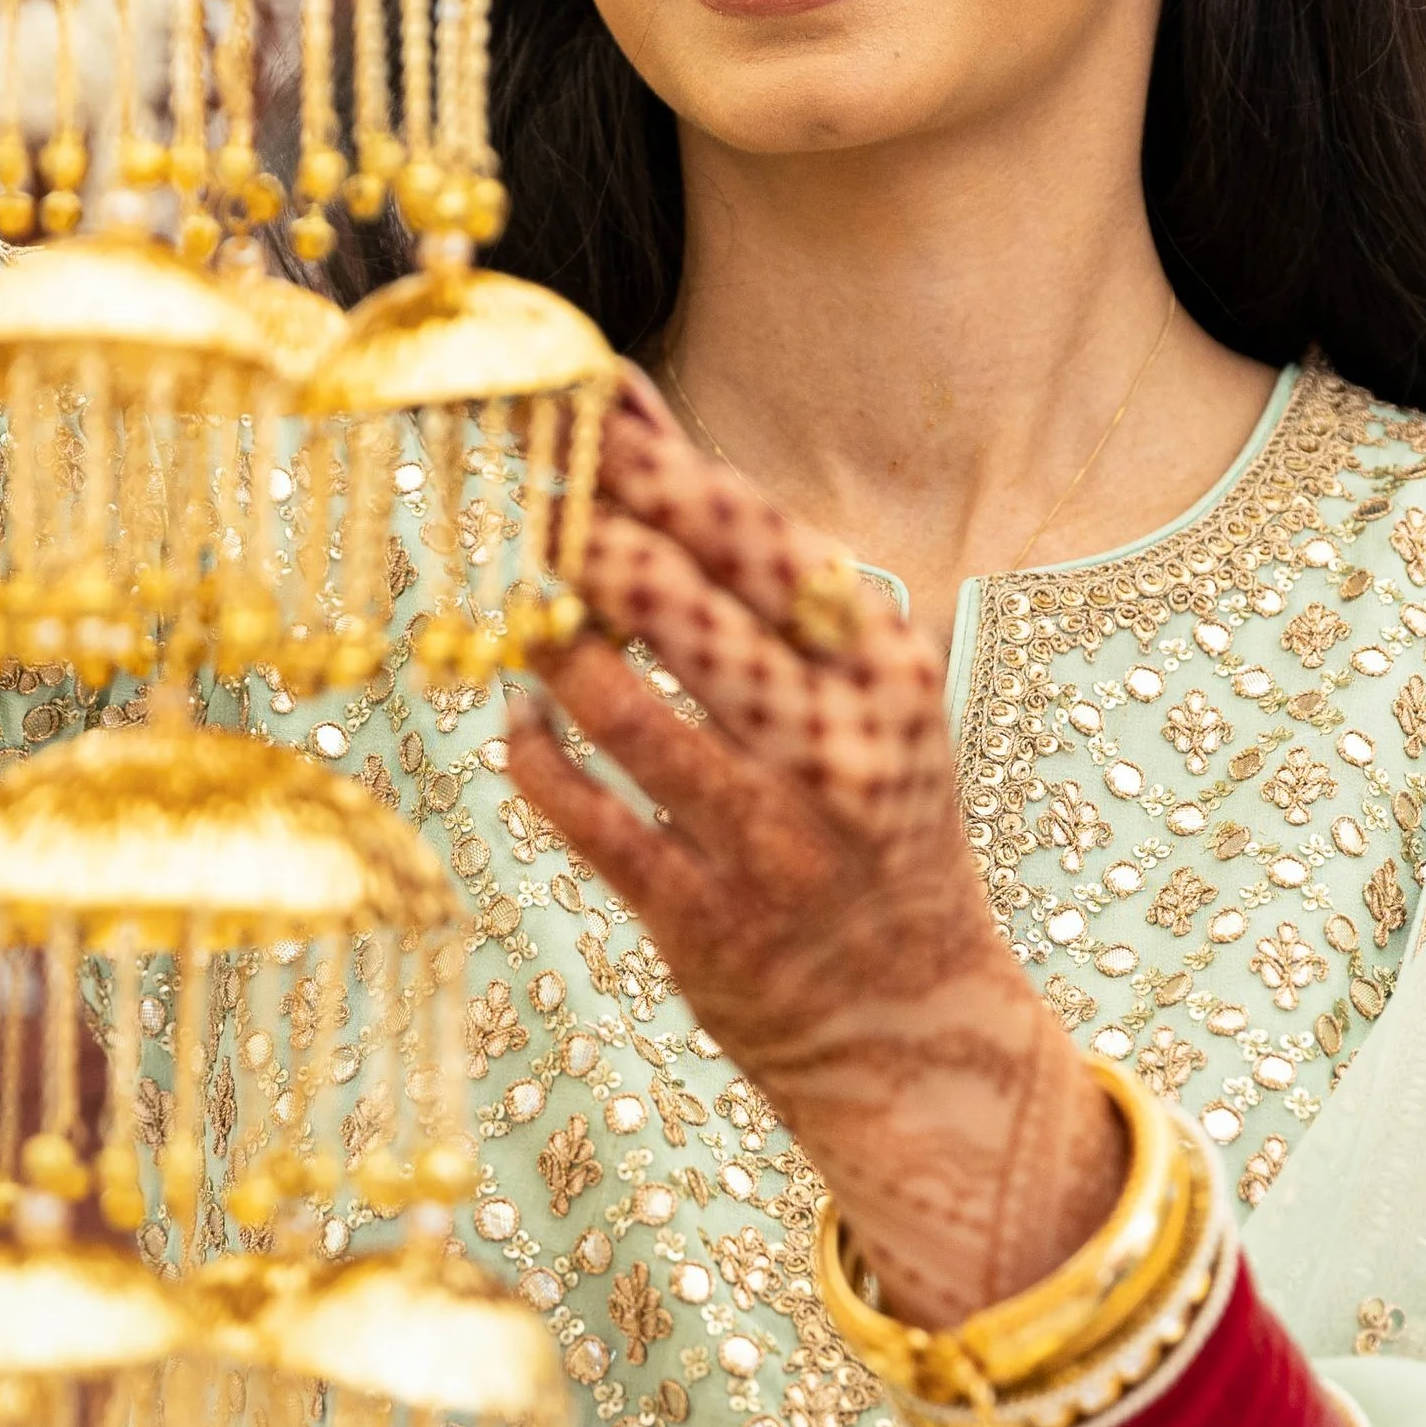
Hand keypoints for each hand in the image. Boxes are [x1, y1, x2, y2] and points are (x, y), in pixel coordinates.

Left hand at [504, 371, 1124, 1329]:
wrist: (915, 1022)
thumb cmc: (869, 819)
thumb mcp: (857, 692)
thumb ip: (748, 571)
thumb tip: (626, 419)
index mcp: (886, 674)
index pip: (754, 537)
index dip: (649, 463)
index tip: (570, 404)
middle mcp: (837, 750)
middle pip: (676, 604)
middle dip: (578, 532)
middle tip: (509, 487)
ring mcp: (767, 842)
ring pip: (617, 706)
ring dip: (546, 641)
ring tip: (514, 599)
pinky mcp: (700, 923)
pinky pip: (585, 816)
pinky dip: (537, 759)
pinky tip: (524, 724)